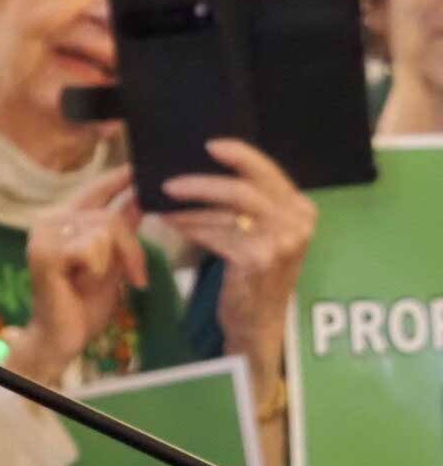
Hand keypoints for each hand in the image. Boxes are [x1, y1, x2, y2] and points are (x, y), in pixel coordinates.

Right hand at [17, 166, 146, 382]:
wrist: (63, 338)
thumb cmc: (85, 303)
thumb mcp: (113, 260)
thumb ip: (123, 229)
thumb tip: (140, 197)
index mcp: (65, 221)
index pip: (96, 190)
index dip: (117, 178)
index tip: (139, 165)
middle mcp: (51, 221)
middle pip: (110, 215)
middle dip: (132, 249)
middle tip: (137, 278)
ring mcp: (44, 235)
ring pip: (105, 229)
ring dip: (115, 262)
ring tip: (97, 284)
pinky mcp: (45, 253)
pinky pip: (92, 248)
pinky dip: (96, 271)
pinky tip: (80, 285)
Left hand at [162, 139, 314, 374]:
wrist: (258, 321)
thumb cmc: (255, 273)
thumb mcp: (264, 232)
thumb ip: (250, 202)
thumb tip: (204, 164)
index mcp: (301, 209)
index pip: (269, 171)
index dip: (239, 154)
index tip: (208, 144)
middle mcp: (297, 222)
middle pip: (244, 188)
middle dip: (202, 181)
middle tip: (169, 182)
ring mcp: (280, 242)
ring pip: (225, 210)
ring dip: (188, 206)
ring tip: (163, 200)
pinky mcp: (257, 260)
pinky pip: (214, 233)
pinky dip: (189, 225)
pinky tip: (169, 221)